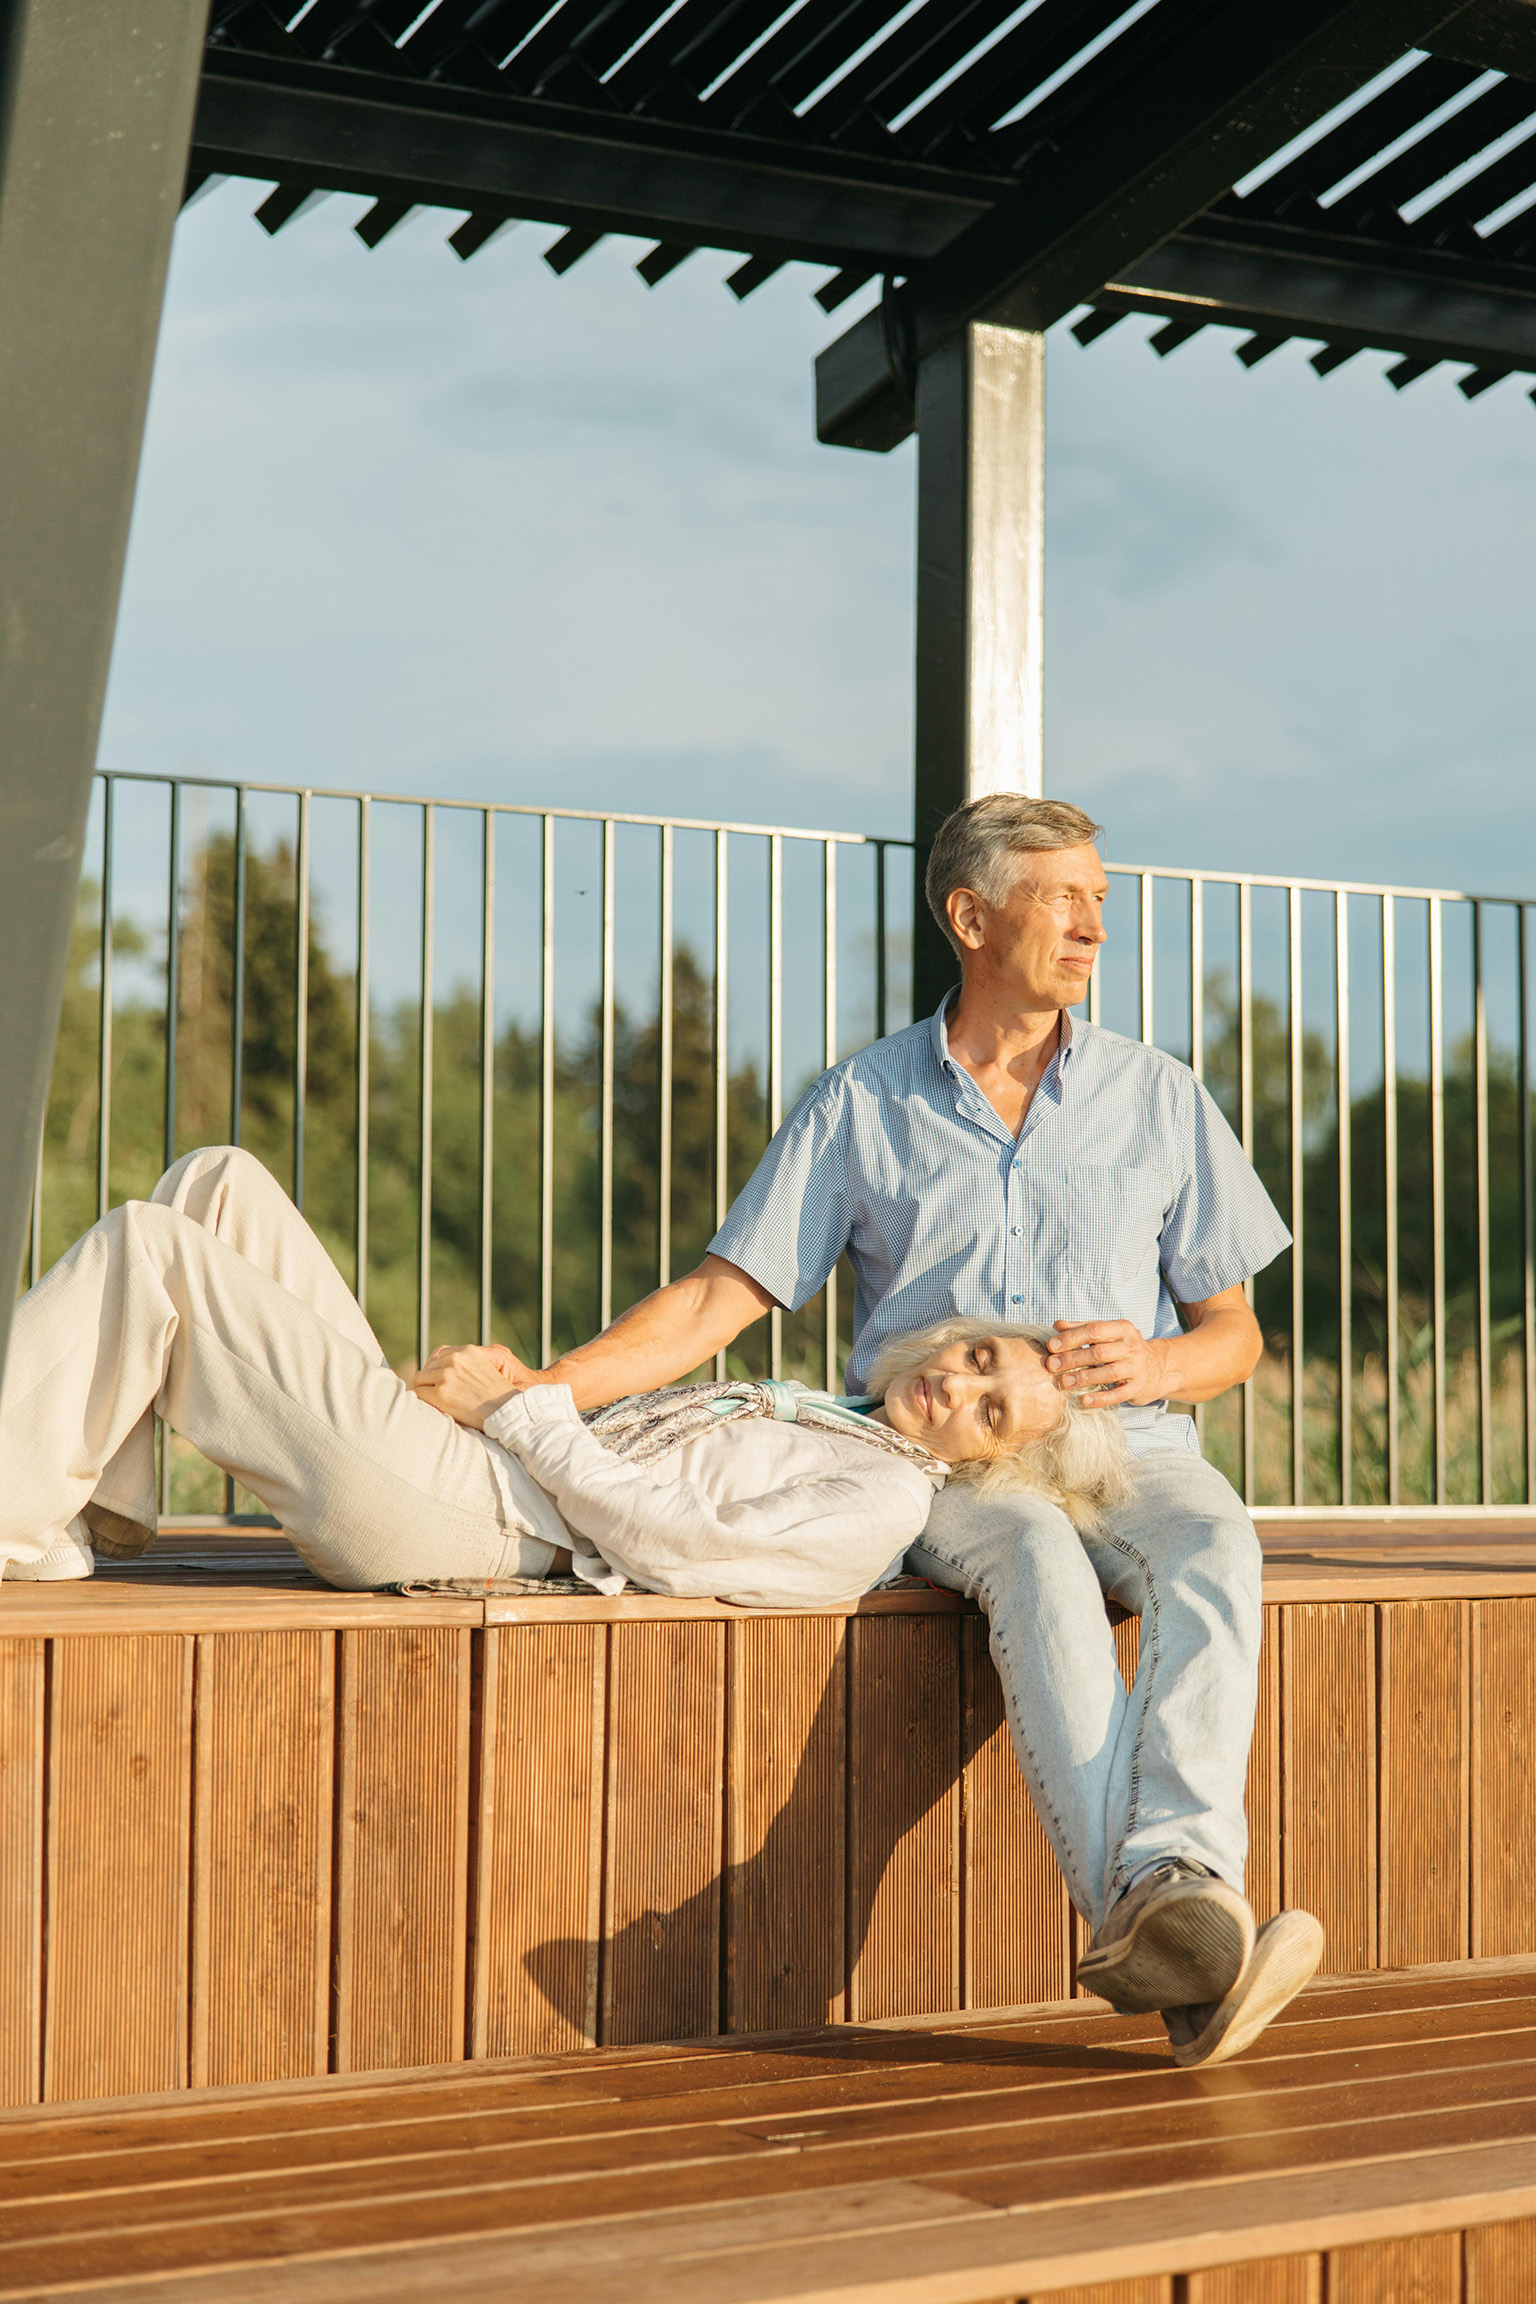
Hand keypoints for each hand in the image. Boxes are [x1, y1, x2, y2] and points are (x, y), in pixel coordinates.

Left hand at [413, 1342, 533, 1429]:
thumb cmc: (497, 1396)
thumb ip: (463, 1362)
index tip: (442, 1383)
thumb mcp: (484, 1367)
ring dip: (426, 1391)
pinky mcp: (440, 1393)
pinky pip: (419, 1394)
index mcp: (468, 1351)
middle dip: (431, 1381)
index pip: (439, 1354)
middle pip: (427, 1367)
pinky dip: (424, 1402)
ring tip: (439, 1403)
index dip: (438, 1370)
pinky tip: (435, 1408)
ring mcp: (446, 1375)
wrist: (507, 1413)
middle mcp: (456, 1358)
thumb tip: (435, 1364)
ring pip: (419, 1380)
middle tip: (441, 1397)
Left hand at [1046, 1320, 1166, 1408]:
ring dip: (1083, 1378)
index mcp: (1122, 1329)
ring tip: (1063, 1382)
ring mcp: (1137, 1368)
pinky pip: (1118, 1394)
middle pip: (1099, 1352)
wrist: (1159, 1368)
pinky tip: (1084, 1400)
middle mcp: (1132, 1346)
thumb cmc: (1124, 1349)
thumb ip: (1083, 1328)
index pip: (1094, 1330)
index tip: (1051, 1346)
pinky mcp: (1138, 1387)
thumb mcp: (1108, 1334)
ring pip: (1108, 1373)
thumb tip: (1057, 1325)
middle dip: (1073, 1359)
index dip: (1071, 1338)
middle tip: (1052, 1366)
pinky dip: (1100, 1399)